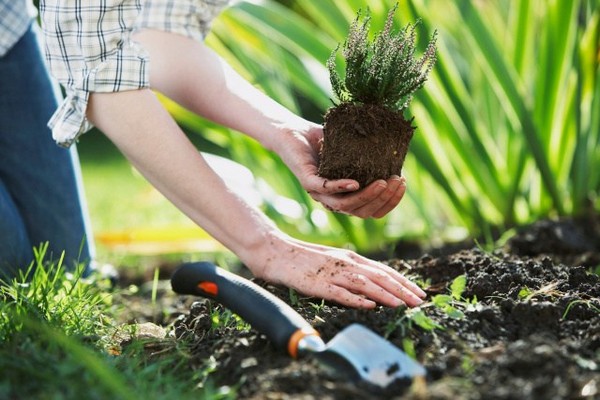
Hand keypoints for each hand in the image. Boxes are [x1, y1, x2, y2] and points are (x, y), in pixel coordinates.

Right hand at [245, 233, 425, 308]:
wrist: (274, 250)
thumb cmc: (303, 259)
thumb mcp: (332, 261)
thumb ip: (351, 271)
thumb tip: (372, 288)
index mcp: (350, 257)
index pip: (383, 270)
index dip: (403, 282)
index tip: (418, 292)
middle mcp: (345, 263)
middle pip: (379, 276)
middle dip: (402, 289)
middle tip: (420, 301)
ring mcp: (331, 273)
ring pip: (364, 284)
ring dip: (385, 294)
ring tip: (403, 304)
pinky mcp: (316, 283)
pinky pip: (338, 292)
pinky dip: (355, 299)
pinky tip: (369, 306)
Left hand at [272, 124, 405, 217]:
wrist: (294, 131)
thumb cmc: (325, 141)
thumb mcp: (353, 149)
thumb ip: (372, 156)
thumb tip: (400, 154)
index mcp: (346, 196)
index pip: (371, 210)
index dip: (390, 202)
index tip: (403, 184)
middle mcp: (333, 199)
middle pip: (362, 212)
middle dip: (384, 199)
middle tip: (397, 181)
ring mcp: (319, 192)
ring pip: (345, 206)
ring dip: (367, 197)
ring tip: (382, 183)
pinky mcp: (307, 181)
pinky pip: (325, 189)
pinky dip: (341, 187)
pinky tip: (355, 183)